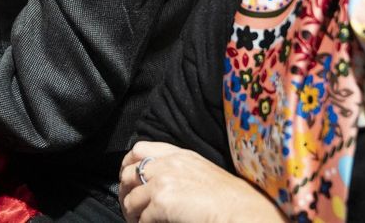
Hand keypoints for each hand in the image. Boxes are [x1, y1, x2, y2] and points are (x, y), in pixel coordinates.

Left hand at [119, 142, 281, 222]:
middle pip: (128, 172)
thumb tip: (161, 185)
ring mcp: (163, 181)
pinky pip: (141, 218)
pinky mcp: (161, 201)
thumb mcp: (202, 171)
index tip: (126, 180)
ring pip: (130, 198)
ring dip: (131, 213)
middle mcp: (168, 163)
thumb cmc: (229, 199)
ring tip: (137, 222)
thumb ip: (179, 170)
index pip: (139, 149)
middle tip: (128, 206)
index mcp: (178, 154)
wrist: (241, 212)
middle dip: (124, 190)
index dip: (127, 165)